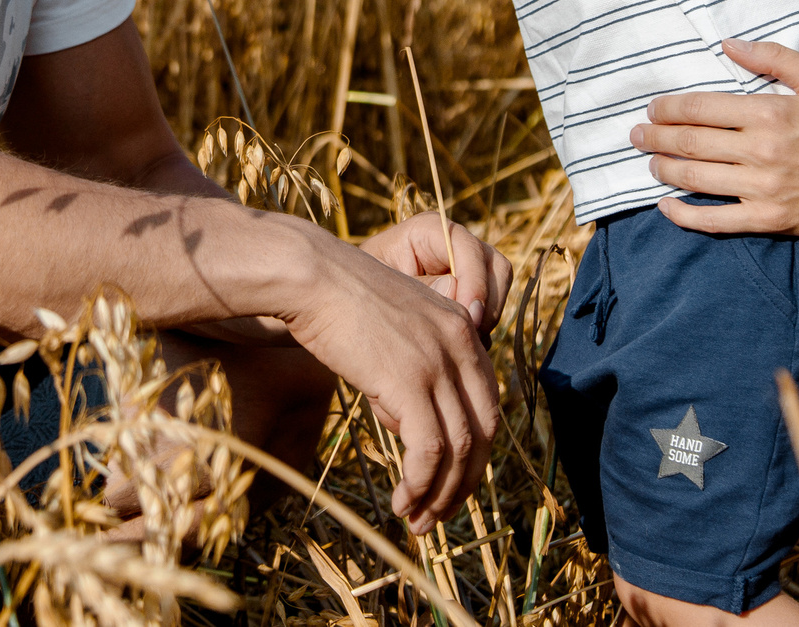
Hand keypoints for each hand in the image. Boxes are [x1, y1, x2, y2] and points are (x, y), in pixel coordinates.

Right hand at [280, 229, 502, 534]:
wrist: (311, 277)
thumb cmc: (340, 303)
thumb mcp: (395, 330)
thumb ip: (415, 367)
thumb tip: (409, 424)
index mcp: (462, 328)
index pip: (487, 404)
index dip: (474, 451)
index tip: (451, 480)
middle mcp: (460, 345)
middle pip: (484, 432)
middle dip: (464, 482)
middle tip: (439, 513)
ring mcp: (437, 364)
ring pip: (460, 449)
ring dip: (441, 495)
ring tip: (418, 520)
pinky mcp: (409, 383)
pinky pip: (429, 452)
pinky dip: (420, 485)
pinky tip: (403, 501)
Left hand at [359, 212, 512, 332]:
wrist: (353, 303)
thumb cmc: (360, 288)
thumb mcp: (383, 285)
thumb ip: (418, 286)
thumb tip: (454, 291)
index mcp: (429, 230)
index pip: (468, 248)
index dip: (474, 283)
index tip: (469, 319)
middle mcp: (453, 243)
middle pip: (495, 265)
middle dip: (488, 302)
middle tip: (472, 335)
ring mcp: (465, 266)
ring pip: (500, 286)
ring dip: (489, 316)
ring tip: (466, 343)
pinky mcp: (469, 291)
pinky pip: (491, 307)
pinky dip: (483, 327)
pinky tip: (463, 346)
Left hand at [628, 38, 798, 236]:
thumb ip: (774, 57)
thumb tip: (728, 43)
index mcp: (770, 112)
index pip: (701, 107)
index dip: (669, 108)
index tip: (654, 109)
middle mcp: (761, 150)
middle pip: (690, 142)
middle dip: (655, 137)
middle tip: (635, 135)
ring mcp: (762, 188)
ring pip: (695, 178)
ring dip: (663, 169)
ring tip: (649, 161)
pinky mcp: (767, 220)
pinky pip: (714, 221)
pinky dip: (683, 215)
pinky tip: (665, 205)